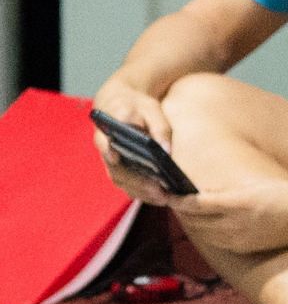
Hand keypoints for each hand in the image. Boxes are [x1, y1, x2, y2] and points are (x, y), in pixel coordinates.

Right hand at [91, 75, 175, 206]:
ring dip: (140, 191)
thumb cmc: (138, 105)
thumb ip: (159, 128)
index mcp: (109, 126)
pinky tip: (159, 197)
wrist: (120, 104)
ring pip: (120, 179)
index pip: (106, 142)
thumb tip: (167, 151)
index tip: (119, 160)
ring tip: (164, 198)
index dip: (109, 151)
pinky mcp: (115, 167)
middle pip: (117, 169)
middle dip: (138, 182)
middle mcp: (104, 146)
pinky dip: (140, 191)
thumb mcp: (152, 109)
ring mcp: (108, 158)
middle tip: (160, 191)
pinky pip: (125, 183)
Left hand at [170, 181, 287, 253]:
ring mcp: (238, 239)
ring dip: (192, 223)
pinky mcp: (243, 248)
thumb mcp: (258, 185)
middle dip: (181, 210)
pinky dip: (205, 232)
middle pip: (196, 220)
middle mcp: (235, 224)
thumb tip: (202, 192)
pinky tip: (205, 225)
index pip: (197, 203)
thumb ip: (229, 190)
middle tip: (172, 199)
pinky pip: (216, 241)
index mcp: (238, 203)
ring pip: (202, 233)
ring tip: (185, 212)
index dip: (179, 199)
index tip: (168, 192)